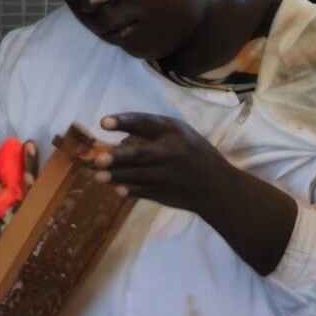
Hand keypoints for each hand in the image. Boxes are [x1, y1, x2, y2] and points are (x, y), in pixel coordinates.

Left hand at [91, 113, 300, 273]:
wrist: (217, 187)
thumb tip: (119, 138)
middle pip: (141, 154)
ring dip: (117, 176)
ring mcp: (168, 175)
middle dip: (119, 157)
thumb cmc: (194, 153)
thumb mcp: (182, 134)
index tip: (103, 123)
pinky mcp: (166, 194)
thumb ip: (154, 132)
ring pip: (138, 176)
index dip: (124, 122)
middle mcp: (171, 152)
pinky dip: (131, 191)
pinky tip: (117, 189)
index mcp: (174, 132)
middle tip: (98, 158)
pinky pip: (144, 192)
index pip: (145, 123)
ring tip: (98, 176)